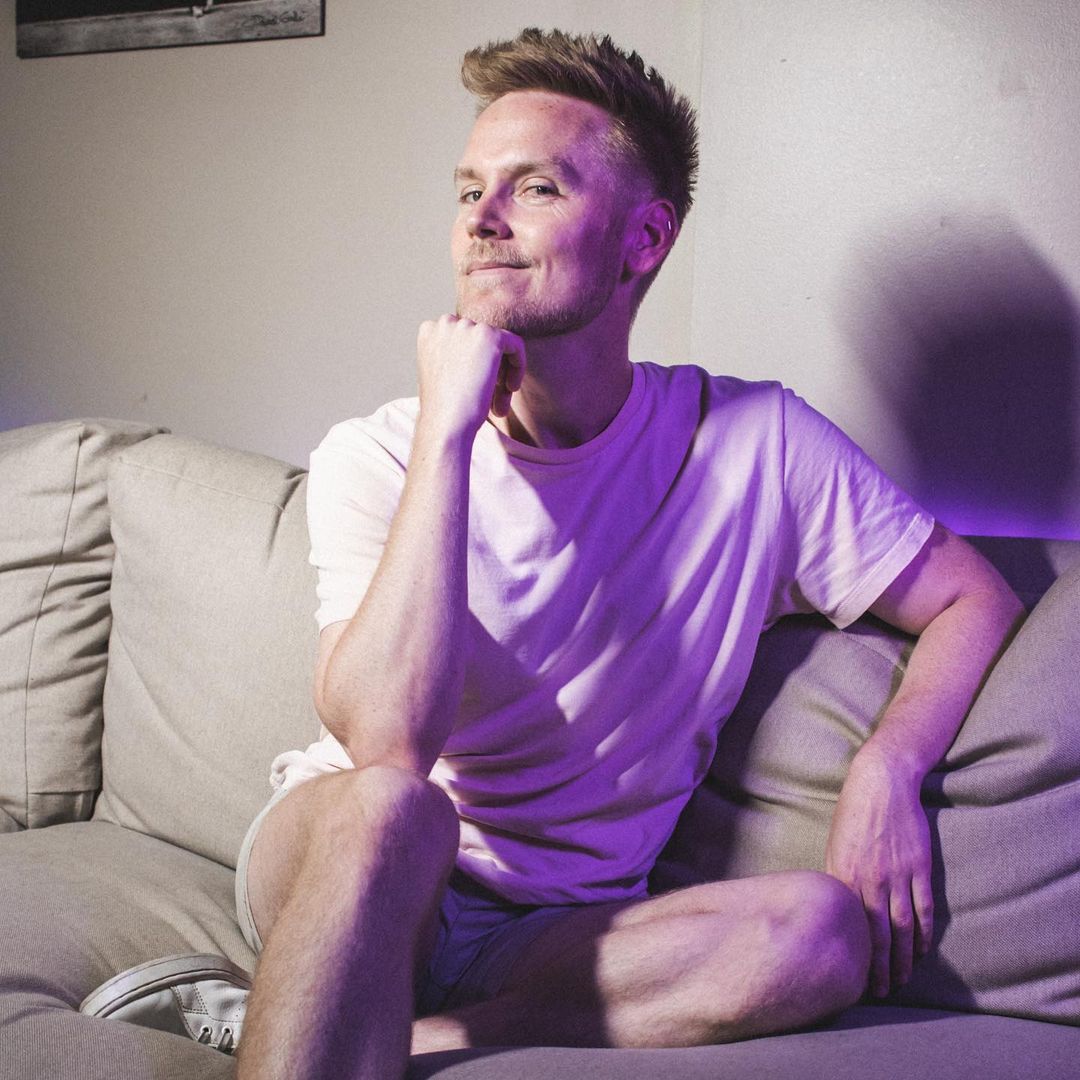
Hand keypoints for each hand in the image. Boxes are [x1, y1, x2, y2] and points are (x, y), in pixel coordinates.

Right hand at [416, 315, 525, 438]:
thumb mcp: (442, 375)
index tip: (477, 388)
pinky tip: (511, 389)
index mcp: (429, 331)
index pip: (464, 339)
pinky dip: (518, 365)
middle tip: (494, 401)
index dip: (474, 364)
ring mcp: (467, 326)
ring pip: (499, 344)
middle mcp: (445, 323)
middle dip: (491, 369)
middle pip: (481, 340)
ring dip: (503, 373)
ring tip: (500, 403)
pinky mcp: (489, 335)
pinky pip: (515, 344)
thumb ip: (456, 356)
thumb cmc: (443, 410)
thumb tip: (481, 352)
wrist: (445, 423)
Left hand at [825, 750, 933, 997]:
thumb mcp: (835, 844)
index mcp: (844, 873)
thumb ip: (838, 878)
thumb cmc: (853, 813)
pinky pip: (924, 907)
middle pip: (878, 934)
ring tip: (902, 979)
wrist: (881, 783)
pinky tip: (922, 949)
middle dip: (879, 967)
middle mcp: (871, 879)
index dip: (855, 955)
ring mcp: (898, 874)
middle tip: (881, 992)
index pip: (851, 926)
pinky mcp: (920, 867)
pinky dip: (924, 932)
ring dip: (903, 957)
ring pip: (903, 926)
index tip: (854, 978)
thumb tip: (837, 909)